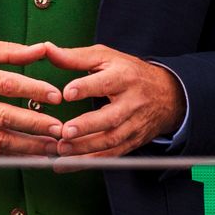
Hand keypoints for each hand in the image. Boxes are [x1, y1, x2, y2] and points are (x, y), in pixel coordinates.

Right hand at [0, 37, 63, 153]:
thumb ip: (10, 51)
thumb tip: (43, 48)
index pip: (7, 84)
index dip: (33, 90)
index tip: (56, 95)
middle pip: (4, 116)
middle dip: (35, 124)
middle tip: (60, 128)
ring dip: (28, 146)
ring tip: (53, 147)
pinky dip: (13, 155)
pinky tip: (33, 156)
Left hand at [44, 43, 184, 165]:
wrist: (168, 95)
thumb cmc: (129, 73)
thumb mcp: (107, 58)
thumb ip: (75, 57)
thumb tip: (46, 49)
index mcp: (124, 77)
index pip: (106, 82)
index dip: (86, 87)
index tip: (66, 93)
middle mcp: (132, 102)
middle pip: (111, 117)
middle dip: (88, 125)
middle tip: (65, 131)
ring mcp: (134, 124)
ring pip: (111, 140)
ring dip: (85, 148)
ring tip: (61, 150)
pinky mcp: (133, 141)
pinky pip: (112, 155)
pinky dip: (90, 162)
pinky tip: (68, 165)